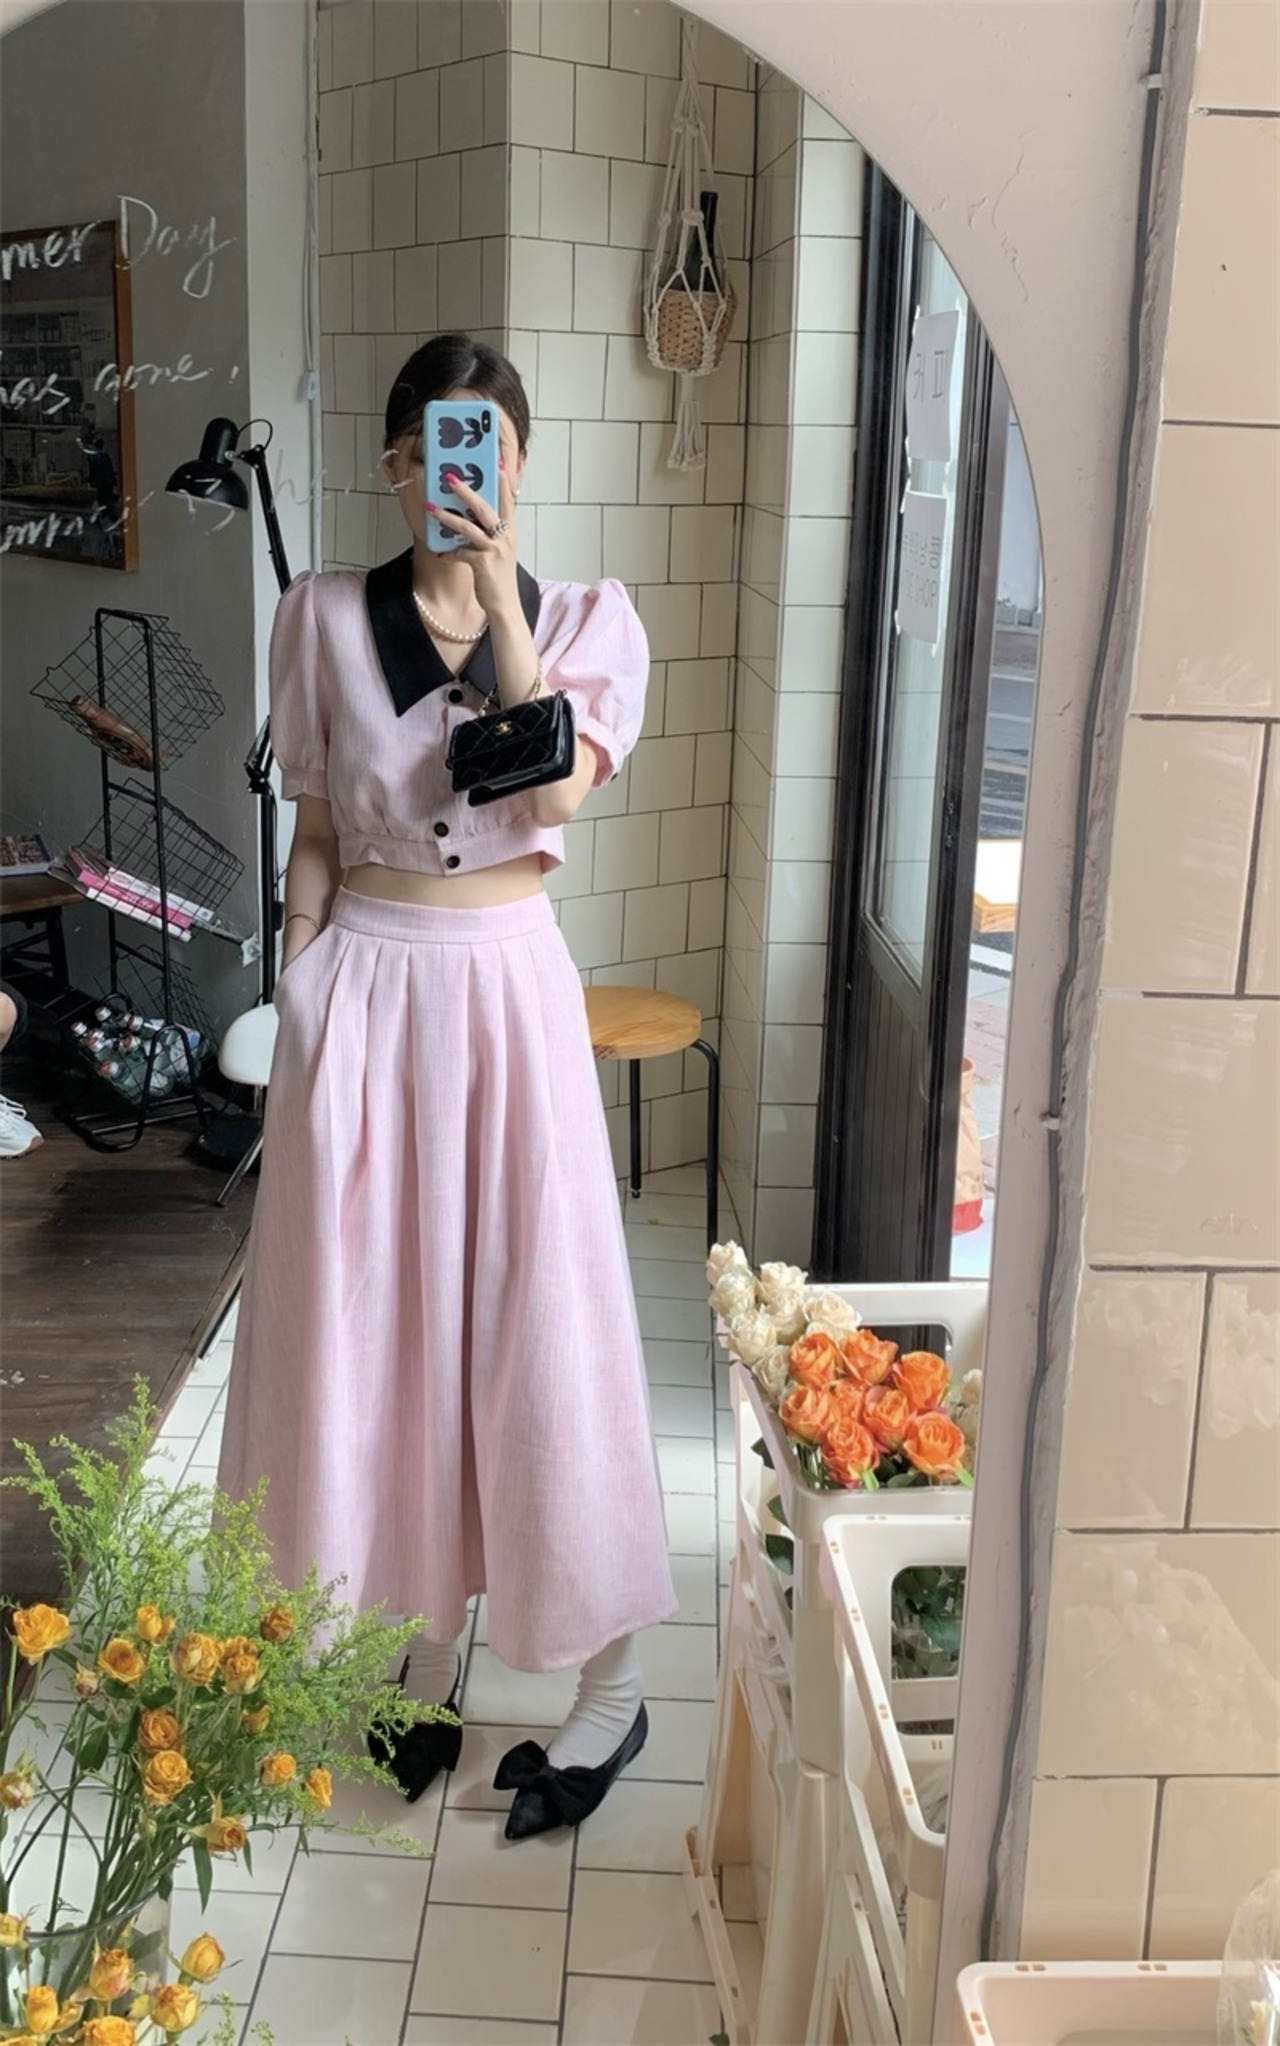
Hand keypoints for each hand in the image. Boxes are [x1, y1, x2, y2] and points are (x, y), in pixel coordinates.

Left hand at [427, 463, 519, 620]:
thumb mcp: (499, 553)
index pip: (507, 501)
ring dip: (447, 516)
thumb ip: (490, 535)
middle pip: (484, 508)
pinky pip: (460, 553)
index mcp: (510, 533)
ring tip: (430, 507)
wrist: (505, 607)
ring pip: (468, 527)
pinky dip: (448, 554)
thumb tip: (472, 521)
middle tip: (449, 477)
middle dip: (465, 490)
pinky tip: (440, 555)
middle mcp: (505, 538)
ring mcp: (495, 550)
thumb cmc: (499, 579)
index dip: (502, 482)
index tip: (497, 463)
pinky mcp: (483, 564)